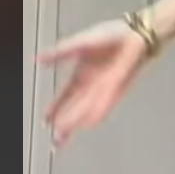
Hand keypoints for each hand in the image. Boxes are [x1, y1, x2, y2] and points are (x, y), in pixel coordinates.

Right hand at [38, 19, 150, 147]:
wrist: (136, 34)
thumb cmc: (113, 35)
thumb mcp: (79, 43)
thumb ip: (59, 52)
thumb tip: (37, 59)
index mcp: (81, 75)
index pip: (65, 97)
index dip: (55, 109)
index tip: (46, 121)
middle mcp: (92, 85)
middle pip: (75, 109)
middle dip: (65, 125)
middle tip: (55, 139)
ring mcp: (105, 88)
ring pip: (88, 109)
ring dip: (77, 121)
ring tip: (66, 133)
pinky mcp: (118, 86)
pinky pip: (105, 102)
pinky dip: (97, 112)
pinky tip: (89, 122)